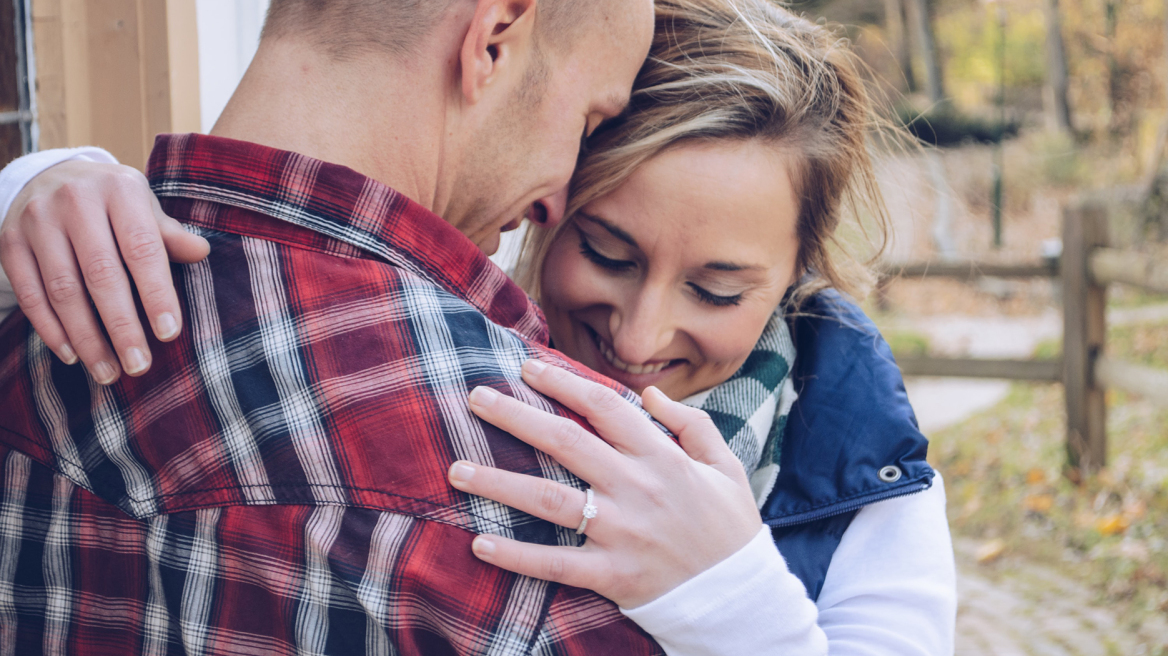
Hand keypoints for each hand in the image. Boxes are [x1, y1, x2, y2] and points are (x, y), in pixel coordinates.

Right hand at [0, 160, 209, 383]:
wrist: (51, 176)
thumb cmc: (113, 202)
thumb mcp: (144, 207)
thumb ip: (169, 234)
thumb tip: (201, 252)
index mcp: (119, 189)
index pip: (142, 249)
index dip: (156, 293)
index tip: (170, 334)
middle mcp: (75, 200)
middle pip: (101, 274)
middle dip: (122, 326)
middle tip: (139, 366)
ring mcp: (37, 220)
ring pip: (63, 289)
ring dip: (86, 337)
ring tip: (108, 372)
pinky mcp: (10, 241)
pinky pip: (30, 293)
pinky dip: (50, 328)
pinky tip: (72, 355)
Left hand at [448, 359, 762, 608]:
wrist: (742, 599)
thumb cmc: (730, 528)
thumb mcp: (725, 465)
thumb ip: (690, 424)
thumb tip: (649, 395)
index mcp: (662, 457)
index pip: (604, 406)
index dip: (563, 383)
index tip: (528, 367)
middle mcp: (636, 488)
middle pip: (565, 442)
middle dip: (515, 416)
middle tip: (475, 398)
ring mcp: (621, 532)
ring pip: (548, 499)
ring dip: (498, 483)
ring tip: (456, 469)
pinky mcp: (611, 574)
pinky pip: (555, 563)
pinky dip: (516, 555)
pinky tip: (480, 543)